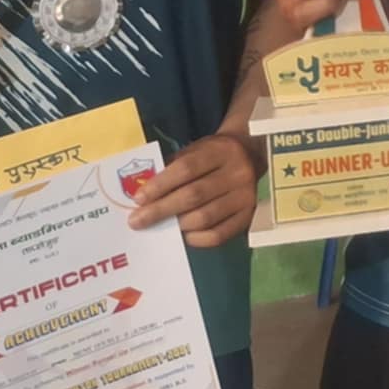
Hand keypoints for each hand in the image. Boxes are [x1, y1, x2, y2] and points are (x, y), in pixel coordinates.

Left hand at [128, 134, 260, 247]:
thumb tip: (143, 197)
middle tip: (137, 221)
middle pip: (194, 195)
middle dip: (161, 210)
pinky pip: (218, 235)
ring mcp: (246, 197)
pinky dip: (196, 239)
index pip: (186, 168)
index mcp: (221, 151)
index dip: (160, 185)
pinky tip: (183, 235)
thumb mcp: (195, 150)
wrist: (251, 155)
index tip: (138, 199)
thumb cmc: (213, 155)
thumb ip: (171, 168)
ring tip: (159, 227)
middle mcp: (238, 173)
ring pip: (205, 218)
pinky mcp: (248, 217)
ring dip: (176, 225)